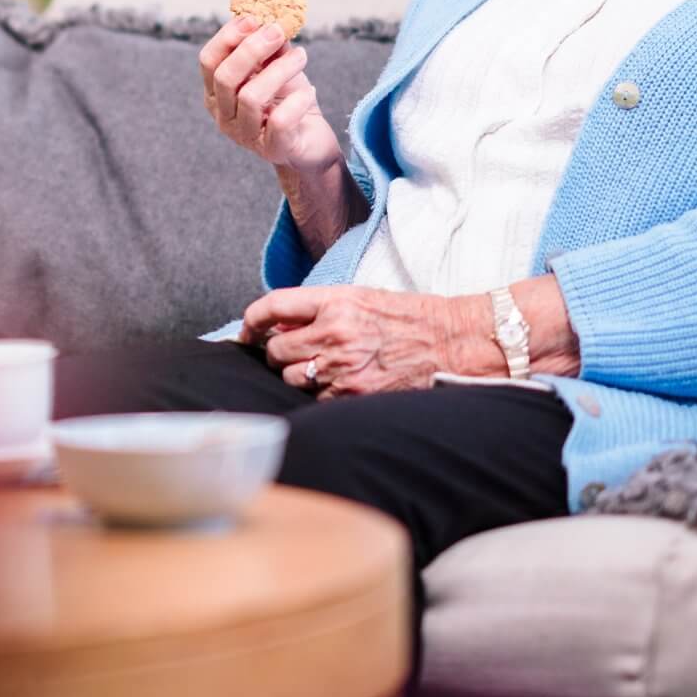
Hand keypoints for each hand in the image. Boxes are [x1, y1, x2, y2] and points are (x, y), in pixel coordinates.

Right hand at [198, 15, 341, 177]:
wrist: (311, 140)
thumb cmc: (288, 100)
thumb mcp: (276, 68)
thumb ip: (269, 47)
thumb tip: (269, 19)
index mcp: (217, 93)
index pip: (208, 61)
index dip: (227, 36)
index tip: (253, 18)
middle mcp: (224, 116)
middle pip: (225, 77)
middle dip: (253, 48)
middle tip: (278, 31)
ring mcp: (245, 135)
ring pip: (251, 96)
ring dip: (280, 69)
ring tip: (301, 56)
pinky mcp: (272, 149)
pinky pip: (280, 121)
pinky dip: (298, 100)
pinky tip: (310, 91)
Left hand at [238, 286, 483, 396]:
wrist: (449, 342)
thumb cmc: (408, 317)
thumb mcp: (361, 297)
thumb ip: (319, 308)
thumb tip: (278, 325)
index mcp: (335, 301)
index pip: (272, 306)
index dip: (252, 320)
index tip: (247, 331)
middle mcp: (334, 333)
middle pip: (275, 350)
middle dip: (279, 352)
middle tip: (295, 351)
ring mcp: (342, 367)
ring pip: (290, 378)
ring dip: (298, 375)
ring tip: (324, 367)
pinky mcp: (352, 395)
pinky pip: (315, 399)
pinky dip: (320, 394)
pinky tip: (341, 383)